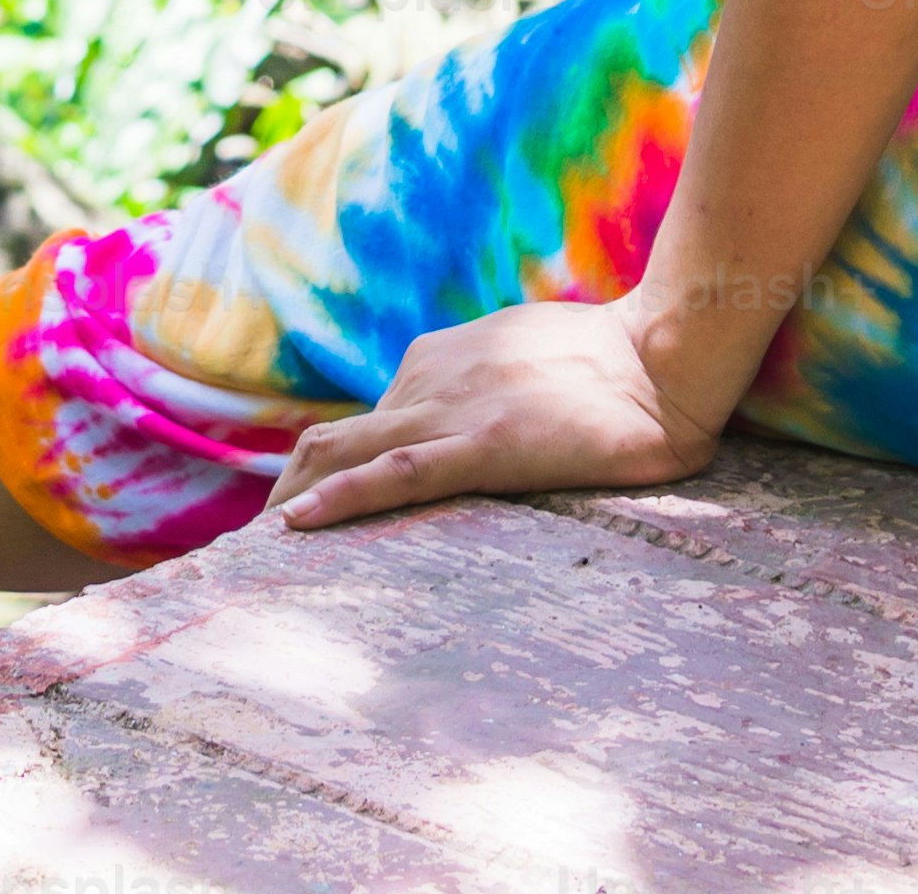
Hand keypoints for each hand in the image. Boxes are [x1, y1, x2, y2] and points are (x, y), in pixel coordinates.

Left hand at [265, 291, 730, 533]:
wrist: (660, 359)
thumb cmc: (610, 365)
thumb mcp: (528, 366)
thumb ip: (489, 389)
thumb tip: (481, 420)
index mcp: (439, 359)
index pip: (366, 424)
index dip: (329, 472)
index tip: (304, 513)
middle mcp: (428, 380)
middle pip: (331, 440)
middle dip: (288, 493)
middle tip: (257, 553)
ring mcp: (450, 412)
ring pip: (343, 455)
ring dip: (294, 504)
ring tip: (257, 558)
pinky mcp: (481, 447)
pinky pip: (392, 476)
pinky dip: (338, 501)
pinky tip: (297, 528)